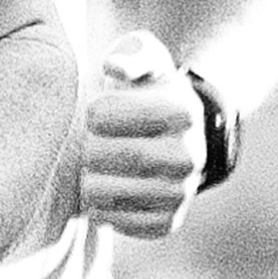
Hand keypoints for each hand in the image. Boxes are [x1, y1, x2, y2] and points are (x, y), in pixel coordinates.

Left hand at [80, 28, 208, 238]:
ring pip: (113, 195)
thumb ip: (129, 54)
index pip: (107, 115)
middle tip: (86, 144)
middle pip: (115, 156)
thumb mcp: (142, 57)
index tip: (93, 110)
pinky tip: (102, 192)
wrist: (170, 135)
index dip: (92, 113)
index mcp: (182, 111)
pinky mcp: (168, 223)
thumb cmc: (144, 89)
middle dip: (89, 149)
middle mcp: (191, 156)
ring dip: (89, 182)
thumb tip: (113, 67)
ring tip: (90, 168)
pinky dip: (103, 211)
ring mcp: (182, 193)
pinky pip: (124, 224)